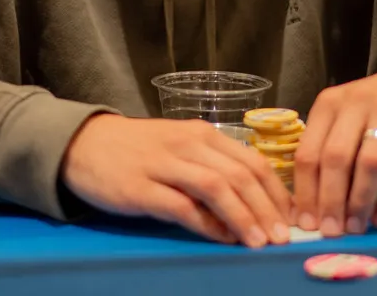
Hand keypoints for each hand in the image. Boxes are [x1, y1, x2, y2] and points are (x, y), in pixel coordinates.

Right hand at [61, 115, 292, 247]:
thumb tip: (253, 203)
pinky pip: (182, 206)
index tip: (292, 218)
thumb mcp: (181, 149)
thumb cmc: (138, 149)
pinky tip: (222, 238)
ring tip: (259, 242)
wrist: (84, 144)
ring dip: (243, 216)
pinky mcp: (141, 187)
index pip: (252, 160)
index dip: (277, 191)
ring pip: (216, 187)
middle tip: (281, 237)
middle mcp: (188, 144)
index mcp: (203, 134)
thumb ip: (213, 168)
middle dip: (267, 208)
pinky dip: (207, 224)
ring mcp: (164, 164)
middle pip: (240, 174)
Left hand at [294, 57, 376, 236]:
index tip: (306, 222)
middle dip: (330, 201)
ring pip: (368, 163)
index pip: (308, 152)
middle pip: (335, 158)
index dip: (305, 192)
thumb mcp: (347, 114)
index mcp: (329, 103)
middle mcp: (355, 103)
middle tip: (331, 231)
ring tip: (357, 228)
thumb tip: (312, 204)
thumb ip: (329, 147)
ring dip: (360, 201)